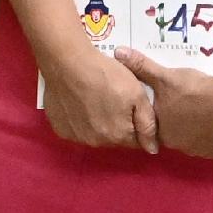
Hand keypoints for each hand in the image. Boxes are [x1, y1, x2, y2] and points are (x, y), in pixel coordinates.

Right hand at [35, 36, 156, 151]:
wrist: (67, 62)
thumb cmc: (106, 75)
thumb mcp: (137, 95)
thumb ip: (147, 124)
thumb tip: (152, 149)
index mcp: (117, 135)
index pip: (135, 141)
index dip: (136, 124)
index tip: (130, 107)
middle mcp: (96, 142)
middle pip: (114, 138)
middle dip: (117, 124)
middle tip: (113, 99)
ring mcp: (76, 136)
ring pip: (94, 135)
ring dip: (98, 123)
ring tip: (95, 99)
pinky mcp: (60, 128)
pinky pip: (76, 129)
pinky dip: (80, 120)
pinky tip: (79, 103)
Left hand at [118, 48, 212, 160]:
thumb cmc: (196, 91)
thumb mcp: (166, 77)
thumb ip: (142, 67)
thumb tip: (118, 53)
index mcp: (165, 134)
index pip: (159, 126)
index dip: (165, 113)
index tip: (174, 101)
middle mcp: (182, 148)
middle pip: (179, 134)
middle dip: (182, 121)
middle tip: (192, 102)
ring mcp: (204, 152)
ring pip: (199, 140)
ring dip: (201, 128)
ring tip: (208, 108)